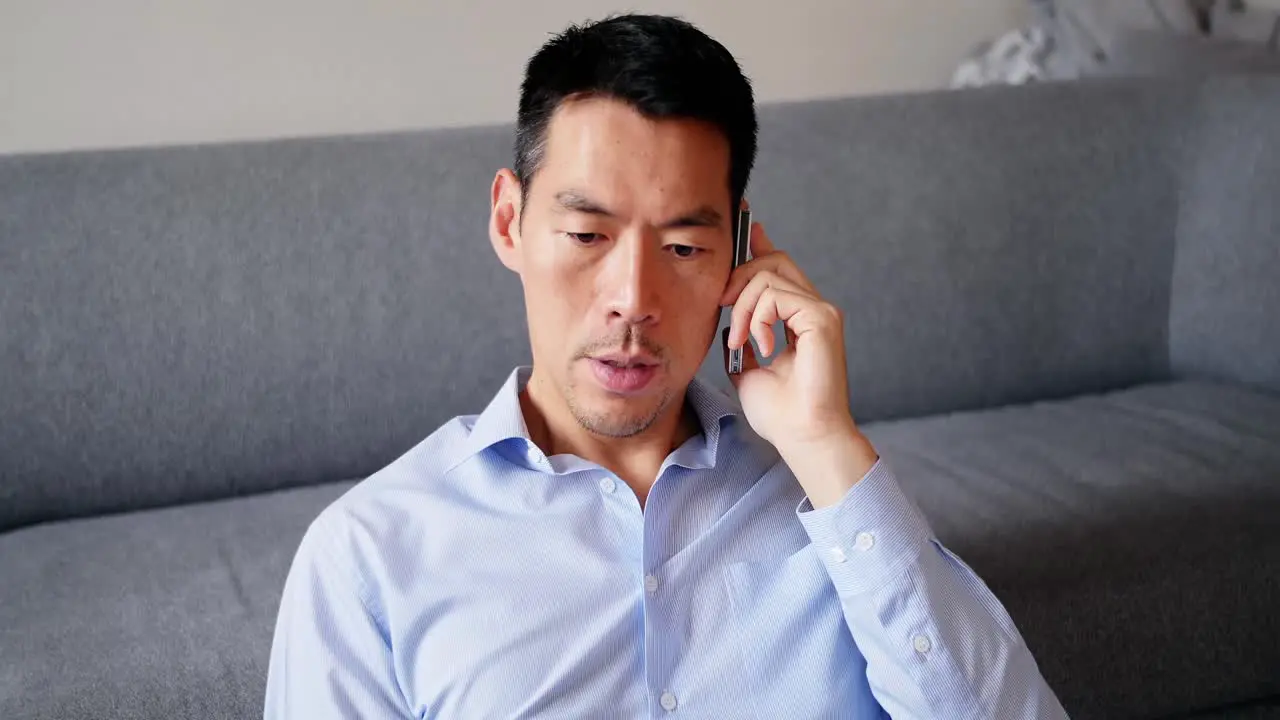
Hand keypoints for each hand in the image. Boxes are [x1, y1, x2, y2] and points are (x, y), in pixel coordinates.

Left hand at [720, 209, 877, 506]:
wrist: (802, 436)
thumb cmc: (779, 413)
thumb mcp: (746, 368)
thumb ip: (742, 339)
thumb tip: (729, 323)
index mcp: (798, 317)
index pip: (778, 266)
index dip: (759, 243)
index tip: (745, 224)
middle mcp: (813, 309)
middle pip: (772, 260)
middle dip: (738, 275)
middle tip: (723, 307)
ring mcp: (821, 311)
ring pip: (768, 274)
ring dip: (743, 307)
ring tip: (742, 342)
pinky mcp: (822, 319)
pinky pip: (776, 295)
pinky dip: (757, 317)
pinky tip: (758, 345)